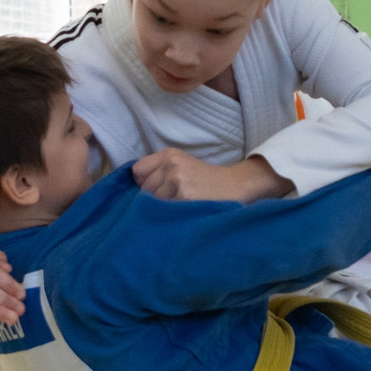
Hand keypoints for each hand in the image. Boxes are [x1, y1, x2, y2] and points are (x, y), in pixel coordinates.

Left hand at [133, 149, 288, 202]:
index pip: (137, 171)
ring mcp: (177, 178)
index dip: (144, 185)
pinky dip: (169, 216)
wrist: (237, 186)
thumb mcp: (184, 166)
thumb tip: (133, 193)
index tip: (157, 193)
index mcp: (169, 154)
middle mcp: (171, 163)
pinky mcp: (184, 195)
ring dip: (160, 210)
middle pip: (142, 189)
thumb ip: (160, 172)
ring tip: (180, 209)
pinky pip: (163, 211)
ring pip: (151, 202)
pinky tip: (183, 214)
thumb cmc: (208, 182)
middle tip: (174, 203)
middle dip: (152, 200)